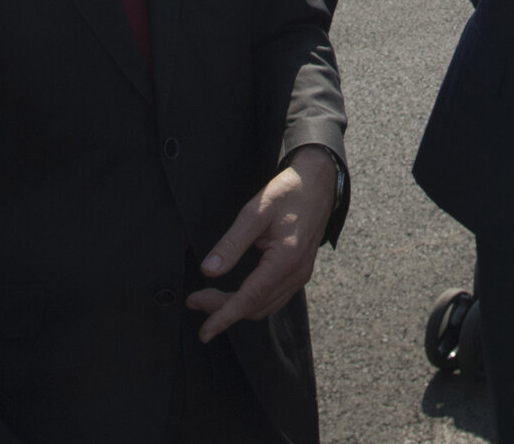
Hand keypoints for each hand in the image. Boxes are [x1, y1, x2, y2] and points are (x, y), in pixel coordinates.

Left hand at [188, 146, 339, 342]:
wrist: (318, 181)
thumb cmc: (288, 192)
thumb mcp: (255, 211)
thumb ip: (232, 243)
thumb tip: (208, 271)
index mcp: (286, 259)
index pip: (249, 299)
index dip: (223, 316)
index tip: (203, 332)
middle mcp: (297, 272)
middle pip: (255, 307)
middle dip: (223, 310)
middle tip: (195, 300)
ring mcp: (301, 274)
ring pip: (265, 307)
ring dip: (237, 309)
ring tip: (209, 299)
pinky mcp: (300, 272)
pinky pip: (275, 299)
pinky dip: (252, 303)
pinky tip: (236, 295)